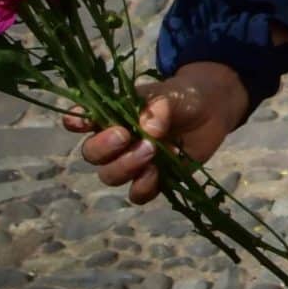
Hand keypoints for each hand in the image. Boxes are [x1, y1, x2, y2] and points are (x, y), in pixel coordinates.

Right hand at [64, 63, 248, 205]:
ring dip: (126, 167)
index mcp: (111, 115)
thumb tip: (148, 129)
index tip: (81, 122)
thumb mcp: (172, 94)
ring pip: (110, 176)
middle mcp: (115, 141)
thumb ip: (158, 107)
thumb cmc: (183, 97)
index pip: (82, 120)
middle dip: (104, 148)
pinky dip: (145, 186)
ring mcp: (132, 162)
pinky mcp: (153, 179)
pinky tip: (160, 171)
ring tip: (152, 150)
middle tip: (127, 136)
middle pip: (92, 154)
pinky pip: (137, 194)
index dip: (76, 122)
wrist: (212, 110)